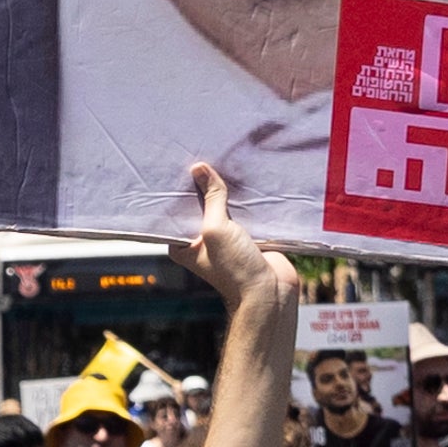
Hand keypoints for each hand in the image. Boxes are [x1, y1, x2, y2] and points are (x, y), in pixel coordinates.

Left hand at [169, 161, 294, 315]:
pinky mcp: (249, 237)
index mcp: (183, 245)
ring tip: (225, 160)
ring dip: (227, 191)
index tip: (178, 165)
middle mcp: (202, 242)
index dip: (179, 191)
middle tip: (202, 154)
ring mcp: (226, 239)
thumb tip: (199, 168)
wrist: (270, 292)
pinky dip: (247, 200)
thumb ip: (211, 198)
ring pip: (225, 208)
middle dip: (204, 186)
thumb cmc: (234, 268)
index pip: (176, 212)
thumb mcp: (216, 228)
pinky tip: (247, 178)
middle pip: (201, 207)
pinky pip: (245, 212)